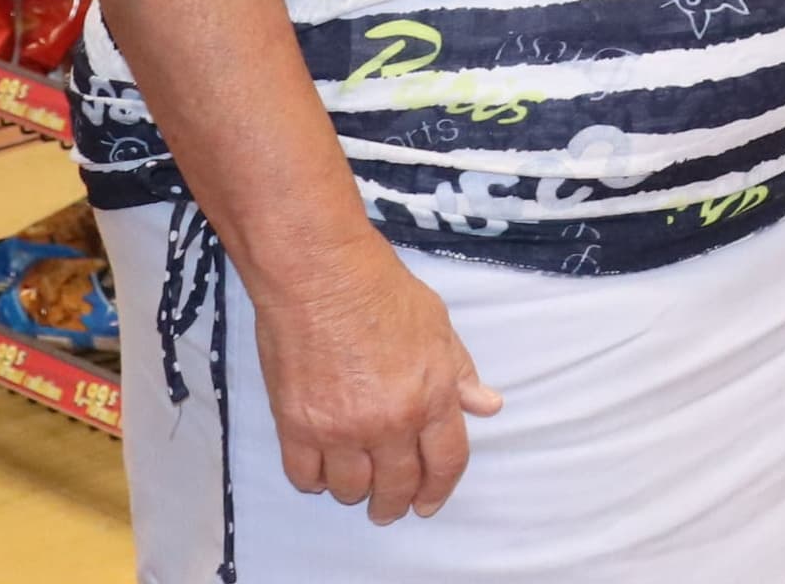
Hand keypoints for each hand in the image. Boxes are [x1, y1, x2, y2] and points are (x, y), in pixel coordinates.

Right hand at [247, 242, 498, 521]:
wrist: (321, 276)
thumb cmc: (382, 291)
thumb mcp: (438, 326)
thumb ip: (461, 372)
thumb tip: (487, 405)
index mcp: (432, 397)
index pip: (446, 462)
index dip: (439, 489)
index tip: (428, 503)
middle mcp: (390, 422)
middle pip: (398, 486)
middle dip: (396, 503)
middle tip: (389, 507)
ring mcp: (341, 428)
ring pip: (350, 489)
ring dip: (355, 491)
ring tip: (355, 483)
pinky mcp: (296, 426)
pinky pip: (304, 476)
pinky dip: (314, 479)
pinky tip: (320, 468)